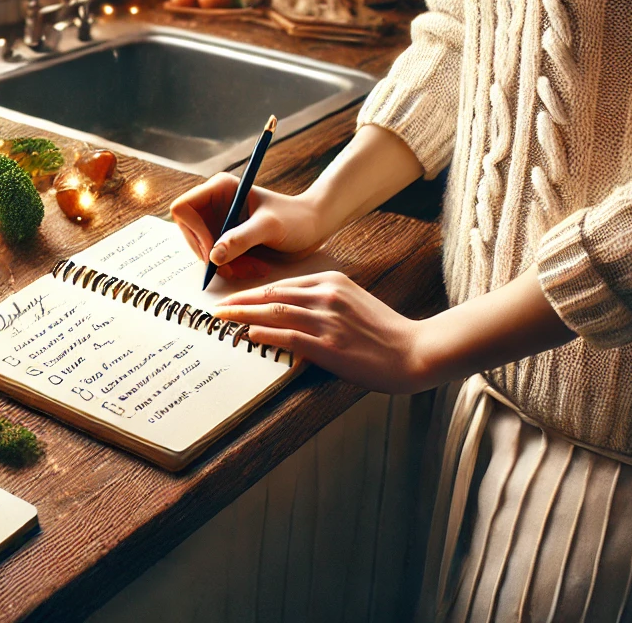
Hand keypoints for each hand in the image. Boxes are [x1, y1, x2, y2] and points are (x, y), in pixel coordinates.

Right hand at [170, 174, 329, 278]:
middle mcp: (214, 205)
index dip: (194, 232)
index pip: (184, 209)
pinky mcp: (226, 241)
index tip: (214, 251)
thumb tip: (212, 256)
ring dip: (225, 266)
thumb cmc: (296, 219)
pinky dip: (232, 269)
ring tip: (253, 268)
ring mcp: (218, 224)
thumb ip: (241, 239)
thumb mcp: (269, 227)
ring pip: (202, 252)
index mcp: (220, 189)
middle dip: (212, 255)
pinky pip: (215, 261)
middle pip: (190, 235)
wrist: (313, 228)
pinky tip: (254, 268)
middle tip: (236, 268)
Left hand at [212, 272, 433, 393]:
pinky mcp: (329, 346)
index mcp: (332, 282)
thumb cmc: (385, 332)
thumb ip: (323, 301)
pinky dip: (263, 334)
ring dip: (242, 315)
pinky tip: (247, 335)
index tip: (234, 298)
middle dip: (239, 301)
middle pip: (271, 294)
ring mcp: (327, 320)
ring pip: (273, 312)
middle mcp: (326, 296)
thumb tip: (288, 310)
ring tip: (221, 321)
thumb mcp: (353, 302)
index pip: (282, 284)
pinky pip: (287, 336)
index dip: (253, 291)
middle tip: (216, 308)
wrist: (415, 351)